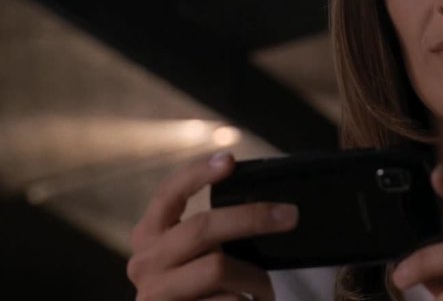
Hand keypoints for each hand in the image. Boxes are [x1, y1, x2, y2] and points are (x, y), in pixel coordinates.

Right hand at [127, 152, 298, 300]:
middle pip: (202, 228)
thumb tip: (267, 207)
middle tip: (290, 216)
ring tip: (265, 289)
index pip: (168, 193)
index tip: (229, 160)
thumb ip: (210, 232)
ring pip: (219, 268)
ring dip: (255, 278)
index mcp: (150, 235)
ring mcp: (157, 293)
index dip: (197, 173)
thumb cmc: (196, 288)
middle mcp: (145, 262)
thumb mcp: (193, 255)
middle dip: (252, 217)